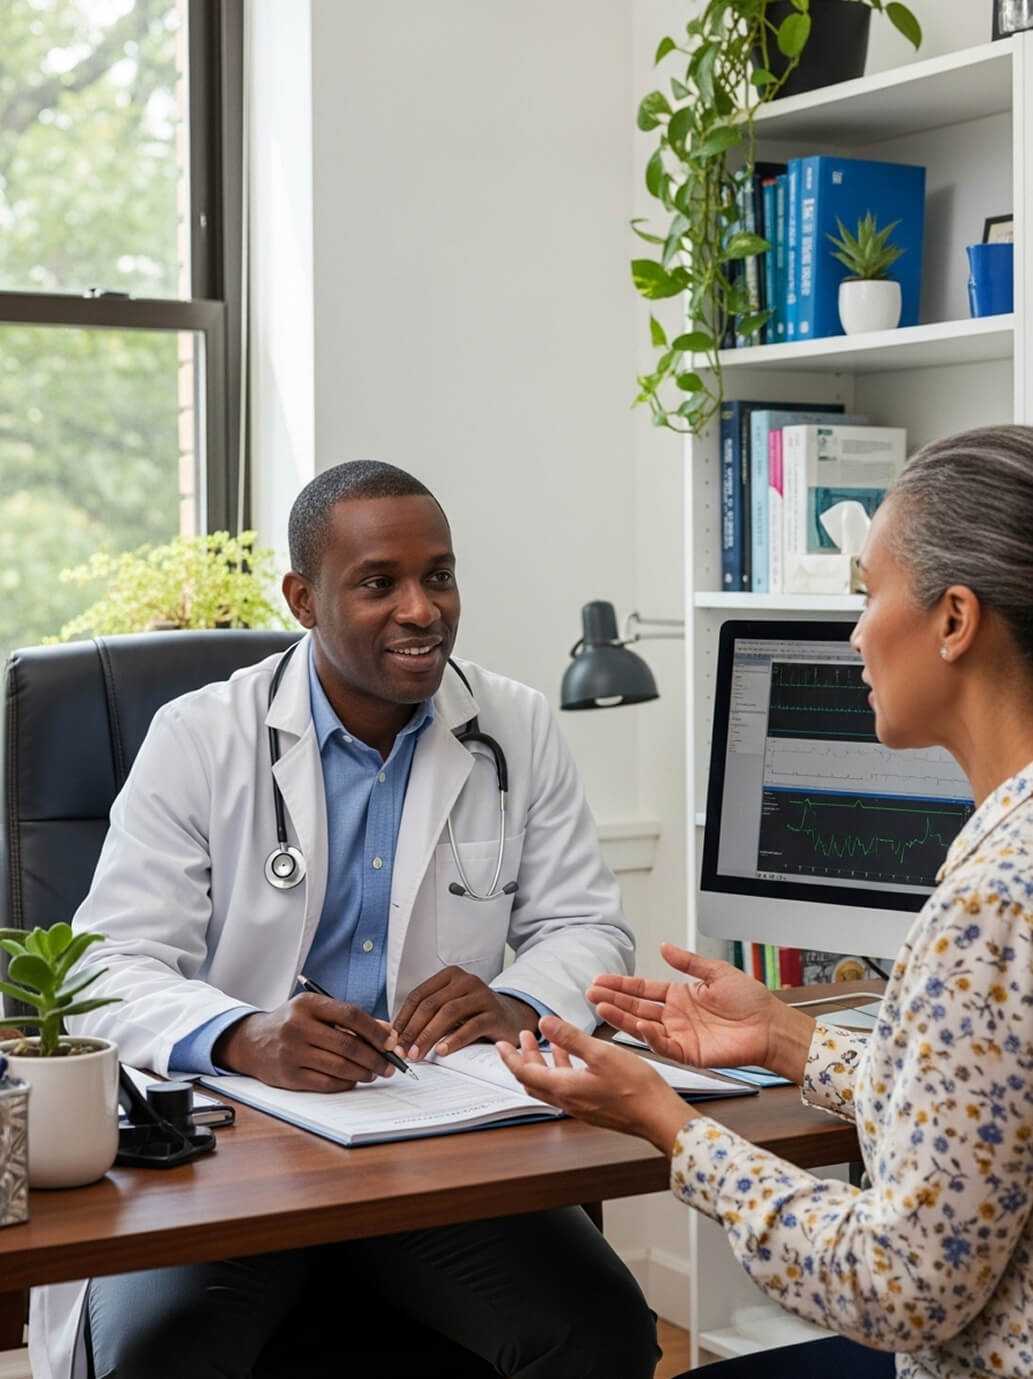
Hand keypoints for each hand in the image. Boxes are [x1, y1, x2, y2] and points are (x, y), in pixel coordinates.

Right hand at [213, 994, 402, 1090]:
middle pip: (348, 1044)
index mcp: (307, 1004)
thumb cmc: (291, 1023)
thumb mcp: (316, 1011)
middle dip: (375, 1057)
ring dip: (363, 1072)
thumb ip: (350, 1019)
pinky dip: (346, 1083)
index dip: (375, 1030)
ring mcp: (292, 1052)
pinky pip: (326, 1082)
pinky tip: (355, 1080)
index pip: (350, 1015)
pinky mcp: (289, 1075)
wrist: (252, 1041)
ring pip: (339, 1066)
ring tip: (375, 1073)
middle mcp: (298, 1026)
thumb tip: (387, 1032)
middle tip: (389, 1064)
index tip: (391, 1042)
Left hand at [393, 966, 537, 1059]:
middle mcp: (466, 981)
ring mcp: (482, 995)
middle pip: (431, 1004)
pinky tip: (443, 1051)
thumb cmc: (474, 1013)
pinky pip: (472, 1026)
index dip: (403, 1018)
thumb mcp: (450, 1007)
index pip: (419, 995)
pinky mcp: (495, 1014)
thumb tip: (396, 1035)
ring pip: (449, 1013)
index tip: (392, 1038)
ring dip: (429, 1035)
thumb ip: (428, 1015)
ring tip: (417, 1053)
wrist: (512, 1017)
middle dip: (413, 1029)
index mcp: (450, 976)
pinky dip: (454, 1039)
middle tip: (402, 1050)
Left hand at [496, 1016, 692, 1154]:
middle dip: (524, 1059)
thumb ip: (570, 1038)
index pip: (525, 1074)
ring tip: (544, 1042)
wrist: (659, 1117)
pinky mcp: (594, 1108)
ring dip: (543, 1063)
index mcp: (564, 1088)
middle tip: (519, 1040)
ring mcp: (581, 1107)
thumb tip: (545, 1023)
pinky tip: (574, 1057)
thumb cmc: (636, 1089)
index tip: (500, 1045)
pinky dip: (562, 1069)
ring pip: (551, 1084)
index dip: (510, 1058)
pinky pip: (567, 1088)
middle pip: (534, 1081)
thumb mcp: (601, 1054)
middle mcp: (568, 1101)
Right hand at [589, 942, 813, 1082]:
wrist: (770, 1026)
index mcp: (680, 995)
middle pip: (637, 1007)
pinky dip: (649, 1036)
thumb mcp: (716, 972)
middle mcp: (675, 1015)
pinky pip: (663, 1045)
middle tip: (591, 993)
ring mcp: (679, 1034)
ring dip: (622, 1017)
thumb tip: (664, 946)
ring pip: (643, 1026)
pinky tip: (637, 1025)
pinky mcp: (688, 1053)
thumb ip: (687, 961)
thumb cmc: (751, 1000)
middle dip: (613, 999)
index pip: (643, 989)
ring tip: (602, 1007)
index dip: (622, 984)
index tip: (601, 980)